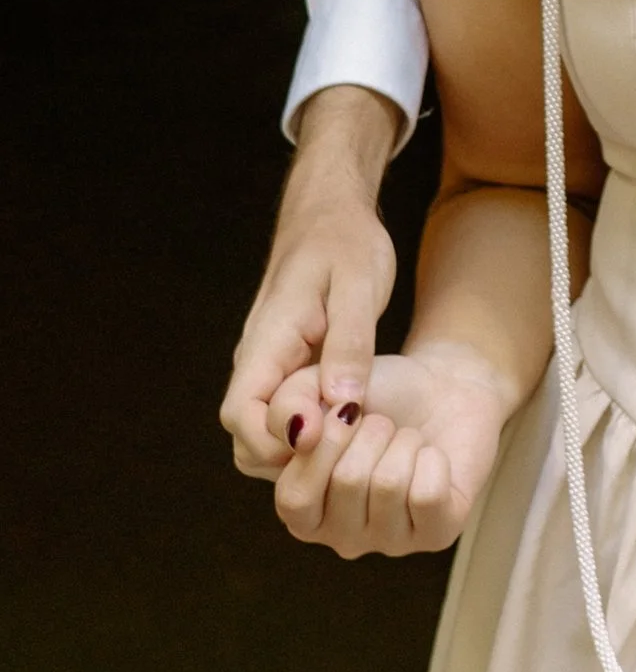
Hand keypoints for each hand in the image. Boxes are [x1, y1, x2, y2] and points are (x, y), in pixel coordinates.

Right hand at [220, 87, 400, 476]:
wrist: (331, 214)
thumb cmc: (346, 242)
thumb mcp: (358, 284)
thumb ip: (350, 342)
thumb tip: (342, 402)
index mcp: (267, 341)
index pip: (241, 414)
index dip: (275, 439)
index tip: (326, 434)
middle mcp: (259, 363)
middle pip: (248, 438)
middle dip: (290, 457)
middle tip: (349, 446)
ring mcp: (271, 371)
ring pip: (266, 436)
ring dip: (304, 450)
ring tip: (357, 436)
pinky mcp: (289, 373)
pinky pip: (289, 419)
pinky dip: (315, 431)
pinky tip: (355, 423)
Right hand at [269, 342, 512, 559]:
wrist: (442, 388)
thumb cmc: (376, 394)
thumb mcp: (321, 387)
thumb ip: (290, 405)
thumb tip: (300, 433)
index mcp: (302, 510)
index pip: (295, 498)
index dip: (324, 443)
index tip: (346, 410)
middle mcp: (340, 537)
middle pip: (348, 482)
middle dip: (372, 432)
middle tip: (384, 425)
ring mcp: (387, 541)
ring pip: (390, 485)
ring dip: (404, 442)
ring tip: (407, 439)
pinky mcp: (436, 535)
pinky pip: (429, 495)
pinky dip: (434, 459)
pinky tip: (432, 457)